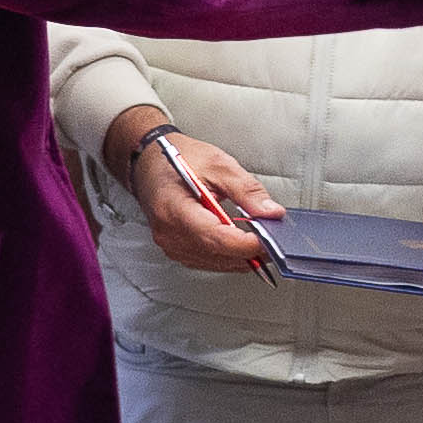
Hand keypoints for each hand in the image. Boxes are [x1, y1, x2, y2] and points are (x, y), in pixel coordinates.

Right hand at [104, 118, 282, 271]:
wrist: (149, 162)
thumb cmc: (175, 159)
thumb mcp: (218, 164)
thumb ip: (247, 190)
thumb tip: (270, 212)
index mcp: (174, 209)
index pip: (216, 238)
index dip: (246, 244)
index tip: (270, 240)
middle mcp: (169, 233)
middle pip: (217, 254)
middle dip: (249, 251)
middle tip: (273, 240)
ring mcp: (170, 244)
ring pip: (214, 262)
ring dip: (240, 256)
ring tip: (259, 240)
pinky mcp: (176, 249)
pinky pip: (206, 260)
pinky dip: (226, 255)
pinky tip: (239, 244)